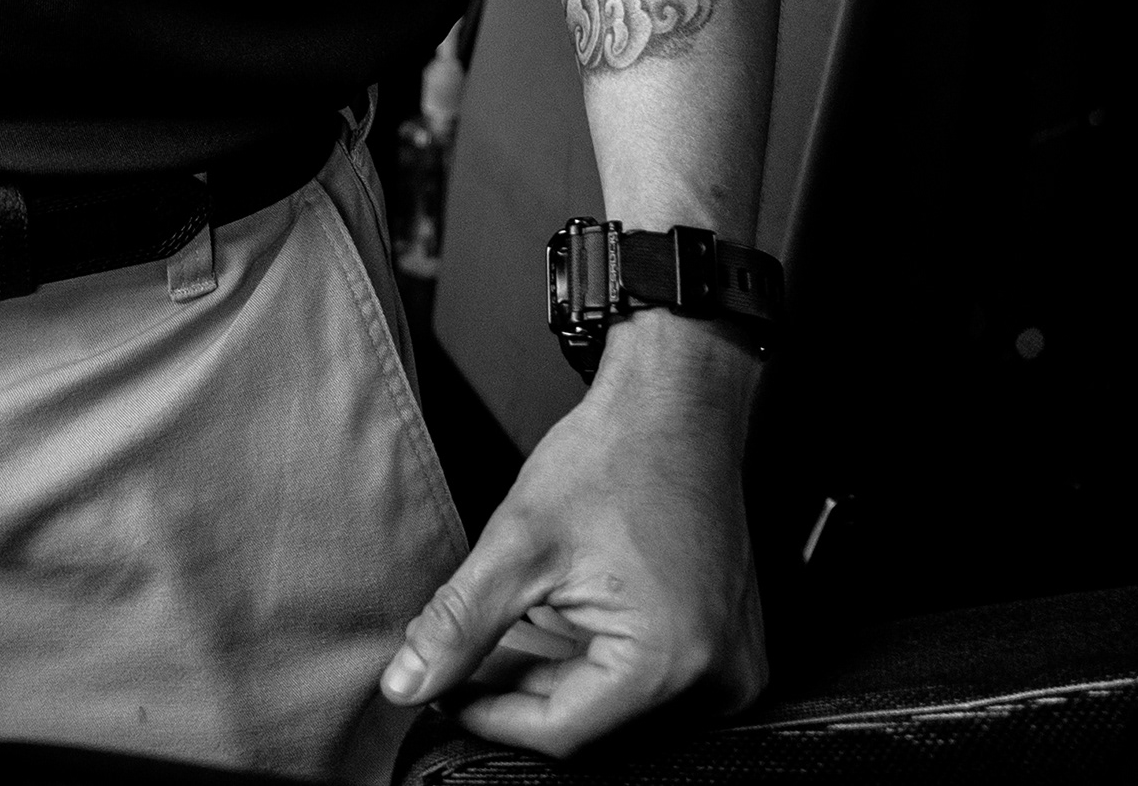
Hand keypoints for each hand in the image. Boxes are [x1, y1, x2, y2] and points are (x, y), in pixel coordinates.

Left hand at [378, 316, 767, 753]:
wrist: (678, 406)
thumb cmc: (615, 458)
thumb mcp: (518, 544)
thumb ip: (458, 623)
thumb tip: (407, 683)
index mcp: (669, 665)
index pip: (560, 731)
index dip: (488, 715)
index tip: (441, 694)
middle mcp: (716, 682)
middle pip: (591, 720)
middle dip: (518, 693)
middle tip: (462, 659)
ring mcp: (730, 668)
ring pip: (617, 703)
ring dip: (554, 678)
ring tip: (501, 636)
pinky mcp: (728, 649)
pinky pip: (650, 680)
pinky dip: (595, 661)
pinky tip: (554, 625)